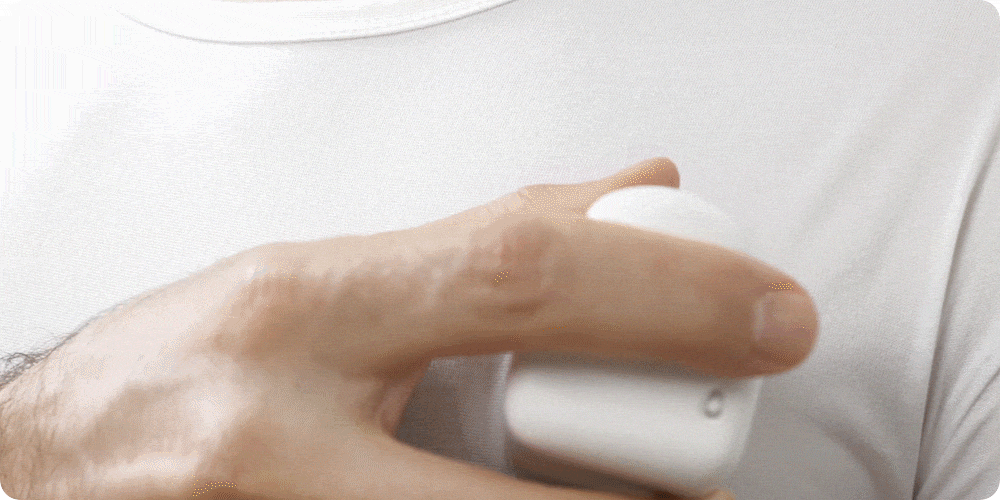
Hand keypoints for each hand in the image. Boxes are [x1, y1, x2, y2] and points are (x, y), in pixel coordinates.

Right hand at [0, 158, 815, 499]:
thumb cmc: (190, 368)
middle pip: (511, 483)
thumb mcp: (332, 280)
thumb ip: (489, 240)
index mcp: (303, 311)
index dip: (665, 288)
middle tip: (708, 460)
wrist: (45, 467)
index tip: (767, 312)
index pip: (515, 274)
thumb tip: (633, 192)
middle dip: (646, 486)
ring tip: (628, 498)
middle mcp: (279, 437)